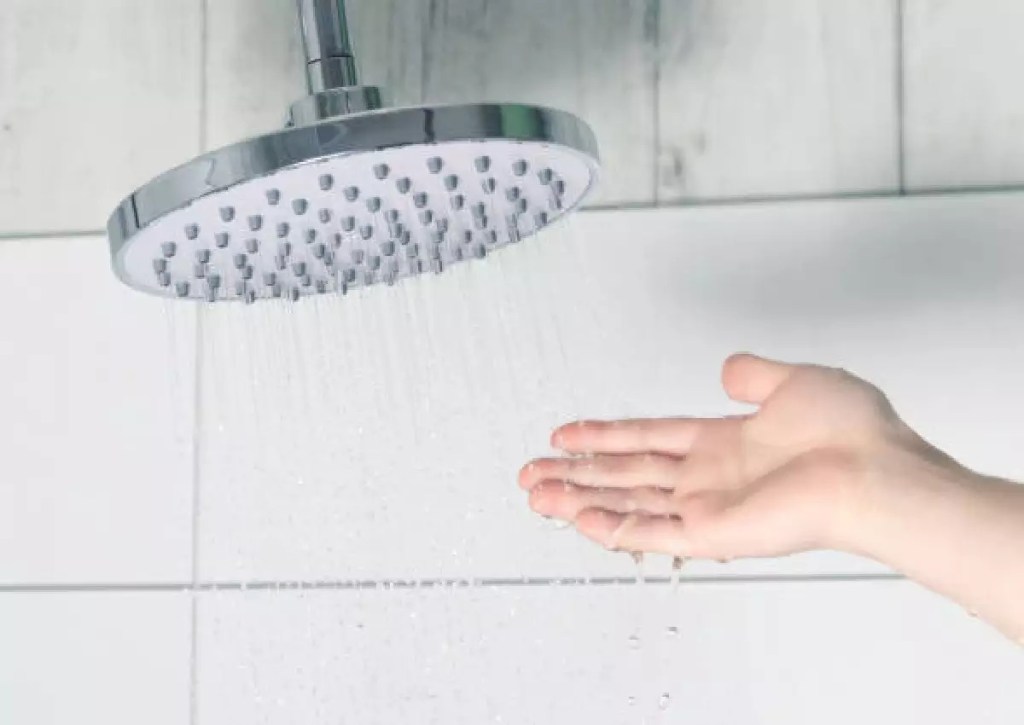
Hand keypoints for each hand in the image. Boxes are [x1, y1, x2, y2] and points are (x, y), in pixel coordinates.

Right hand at [518, 353, 927, 560]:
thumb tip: (729, 368)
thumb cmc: (848, 430)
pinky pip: (650, 532)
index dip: (604, 435)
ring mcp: (706, 507)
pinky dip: (611, 527)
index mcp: (722, 442)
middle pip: (625, 473)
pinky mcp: (712, 533)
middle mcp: (707, 477)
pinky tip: (577, 519)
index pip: (647, 438)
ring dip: (578, 498)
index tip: (565, 433)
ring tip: (535, 493)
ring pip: (626, 502)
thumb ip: (754, 375)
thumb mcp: (796, 380)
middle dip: (575, 471)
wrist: (873, 472)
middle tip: (531, 471)